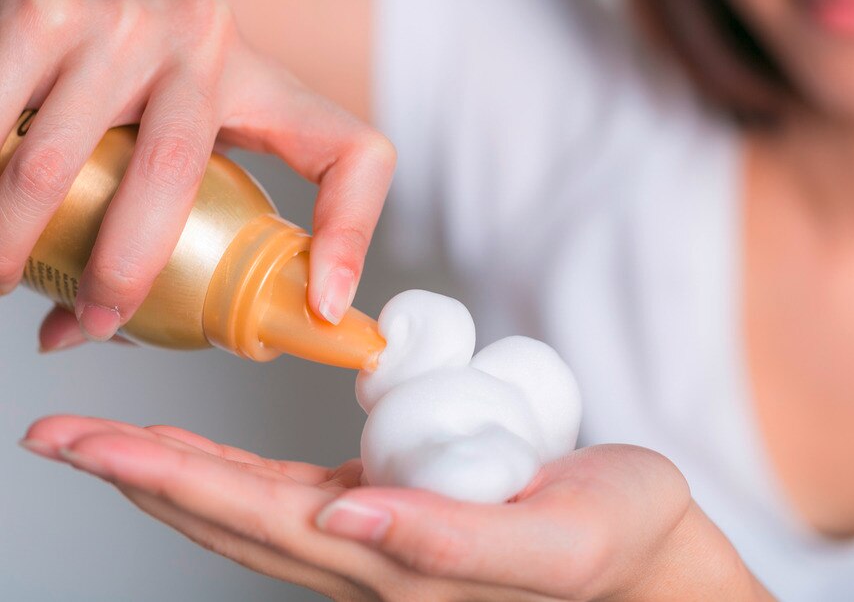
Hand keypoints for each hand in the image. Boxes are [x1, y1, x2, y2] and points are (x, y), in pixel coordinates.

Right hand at [0, 0, 394, 345]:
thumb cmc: (139, 78)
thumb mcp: (186, 137)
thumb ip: (162, 228)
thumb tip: (84, 332)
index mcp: (266, 86)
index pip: (352, 152)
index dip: (352, 233)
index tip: (324, 308)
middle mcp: (208, 45)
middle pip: (174, 174)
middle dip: (127, 267)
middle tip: (99, 319)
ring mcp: (127, 23)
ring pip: (61, 160)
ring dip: (18, 237)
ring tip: (2, 278)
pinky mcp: (47, 11)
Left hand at [21, 415, 770, 600]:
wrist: (647, 552)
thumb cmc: (613, 534)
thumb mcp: (551, 540)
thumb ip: (449, 539)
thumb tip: (346, 511)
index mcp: (393, 564)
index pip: (255, 518)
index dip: (167, 479)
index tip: (88, 444)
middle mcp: (367, 556)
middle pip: (228, 516)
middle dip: (140, 475)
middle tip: (59, 437)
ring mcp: (374, 536)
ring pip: (247, 509)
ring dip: (171, 475)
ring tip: (107, 443)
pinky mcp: (394, 507)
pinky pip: (291, 494)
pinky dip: (230, 473)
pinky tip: (201, 456)